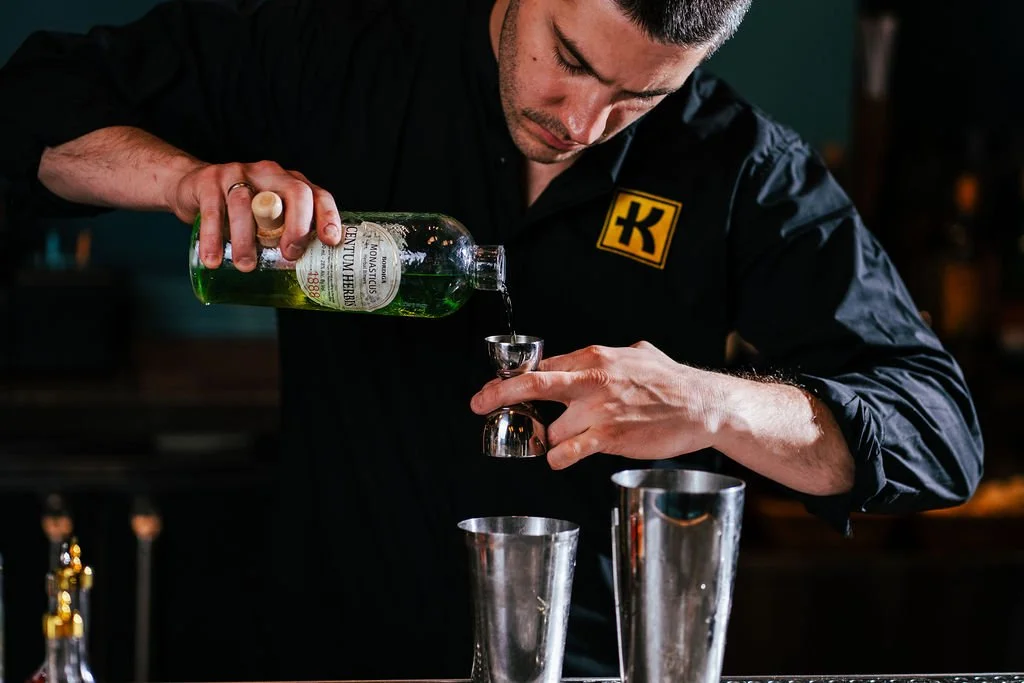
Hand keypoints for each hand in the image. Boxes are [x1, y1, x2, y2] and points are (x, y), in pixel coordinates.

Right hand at [167, 160, 341, 271]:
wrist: (193, 186)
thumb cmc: (241, 211)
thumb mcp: (267, 219)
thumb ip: (284, 236)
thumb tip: (305, 278)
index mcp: (290, 183)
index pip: (318, 195)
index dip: (328, 216)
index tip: (330, 241)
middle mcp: (270, 173)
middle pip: (294, 192)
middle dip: (296, 226)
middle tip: (289, 255)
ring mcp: (239, 173)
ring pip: (246, 203)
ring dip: (246, 238)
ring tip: (246, 266)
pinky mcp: (209, 180)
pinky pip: (213, 211)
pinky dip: (213, 238)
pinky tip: (213, 260)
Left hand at [470, 341, 725, 469]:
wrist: (702, 404)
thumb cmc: (671, 379)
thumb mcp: (635, 353)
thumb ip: (604, 356)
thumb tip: (582, 359)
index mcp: (595, 357)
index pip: (543, 366)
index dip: (516, 379)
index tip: (497, 388)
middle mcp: (591, 380)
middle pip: (532, 385)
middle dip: (498, 394)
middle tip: (478, 403)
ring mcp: (598, 410)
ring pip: (551, 430)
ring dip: (550, 440)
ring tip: (561, 442)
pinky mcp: (608, 438)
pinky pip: (567, 452)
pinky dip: (558, 458)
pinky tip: (561, 458)